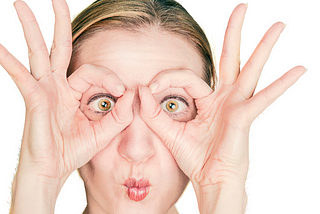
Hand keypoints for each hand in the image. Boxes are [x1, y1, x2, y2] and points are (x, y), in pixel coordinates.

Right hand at [0, 0, 132, 187]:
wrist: (53, 170)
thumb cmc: (74, 150)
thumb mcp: (104, 132)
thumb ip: (120, 115)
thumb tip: (132, 93)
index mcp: (74, 92)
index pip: (94, 71)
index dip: (110, 78)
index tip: (122, 92)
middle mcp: (57, 86)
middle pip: (60, 47)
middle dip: (60, 22)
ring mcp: (44, 90)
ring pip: (39, 52)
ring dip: (31, 27)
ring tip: (21, 4)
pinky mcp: (34, 100)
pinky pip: (21, 77)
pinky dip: (8, 61)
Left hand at [139, 3, 304, 209]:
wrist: (209, 180)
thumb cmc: (194, 158)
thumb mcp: (169, 132)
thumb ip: (153, 112)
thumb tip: (141, 90)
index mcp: (207, 100)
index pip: (186, 77)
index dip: (166, 78)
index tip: (150, 88)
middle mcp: (224, 98)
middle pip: (230, 58)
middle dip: (234, 32)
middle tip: (242, 7)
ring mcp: (237, 105)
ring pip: (250, 69)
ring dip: (264, 46)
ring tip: (278, 25)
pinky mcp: (244, 116)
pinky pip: (264, 98)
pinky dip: (281, 85)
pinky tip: (299, 69)